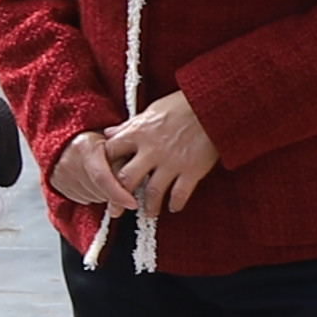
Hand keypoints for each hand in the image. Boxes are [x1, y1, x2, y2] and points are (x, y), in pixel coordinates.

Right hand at [43, 126, 125, 209]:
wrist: (67, 139)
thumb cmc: (95, 141)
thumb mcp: (111, 142)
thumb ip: (124, 157)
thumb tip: (143, 177)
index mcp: (85, 148)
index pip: (103, 178)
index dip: (119, 194)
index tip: (133, 204)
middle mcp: (70, 162)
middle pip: (100, 191)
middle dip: (115, 192)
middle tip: (122, 181)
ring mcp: (61, 175)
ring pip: (93, 197)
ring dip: (104, 194)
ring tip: (105, 178)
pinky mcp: (57, 184)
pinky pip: (83, 198)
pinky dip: (93, 194)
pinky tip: (94, 181)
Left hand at [104, 94, 222, 213]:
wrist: (213, 104)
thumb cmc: (182, 105)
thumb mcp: (150, 110)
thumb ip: (129, 126)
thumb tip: (109, 133)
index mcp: (137, 133)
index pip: (110, 153)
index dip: (103, 167)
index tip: (104, 179)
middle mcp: (151, 150)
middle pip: (126, 179)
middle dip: (118, 198)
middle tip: (117, 211)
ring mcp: (171, 161)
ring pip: (152, 192)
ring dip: (148, 206)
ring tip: (147, 213)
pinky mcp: (192, 169)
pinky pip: (180, 193)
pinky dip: (175, 203)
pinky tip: (173, 207)